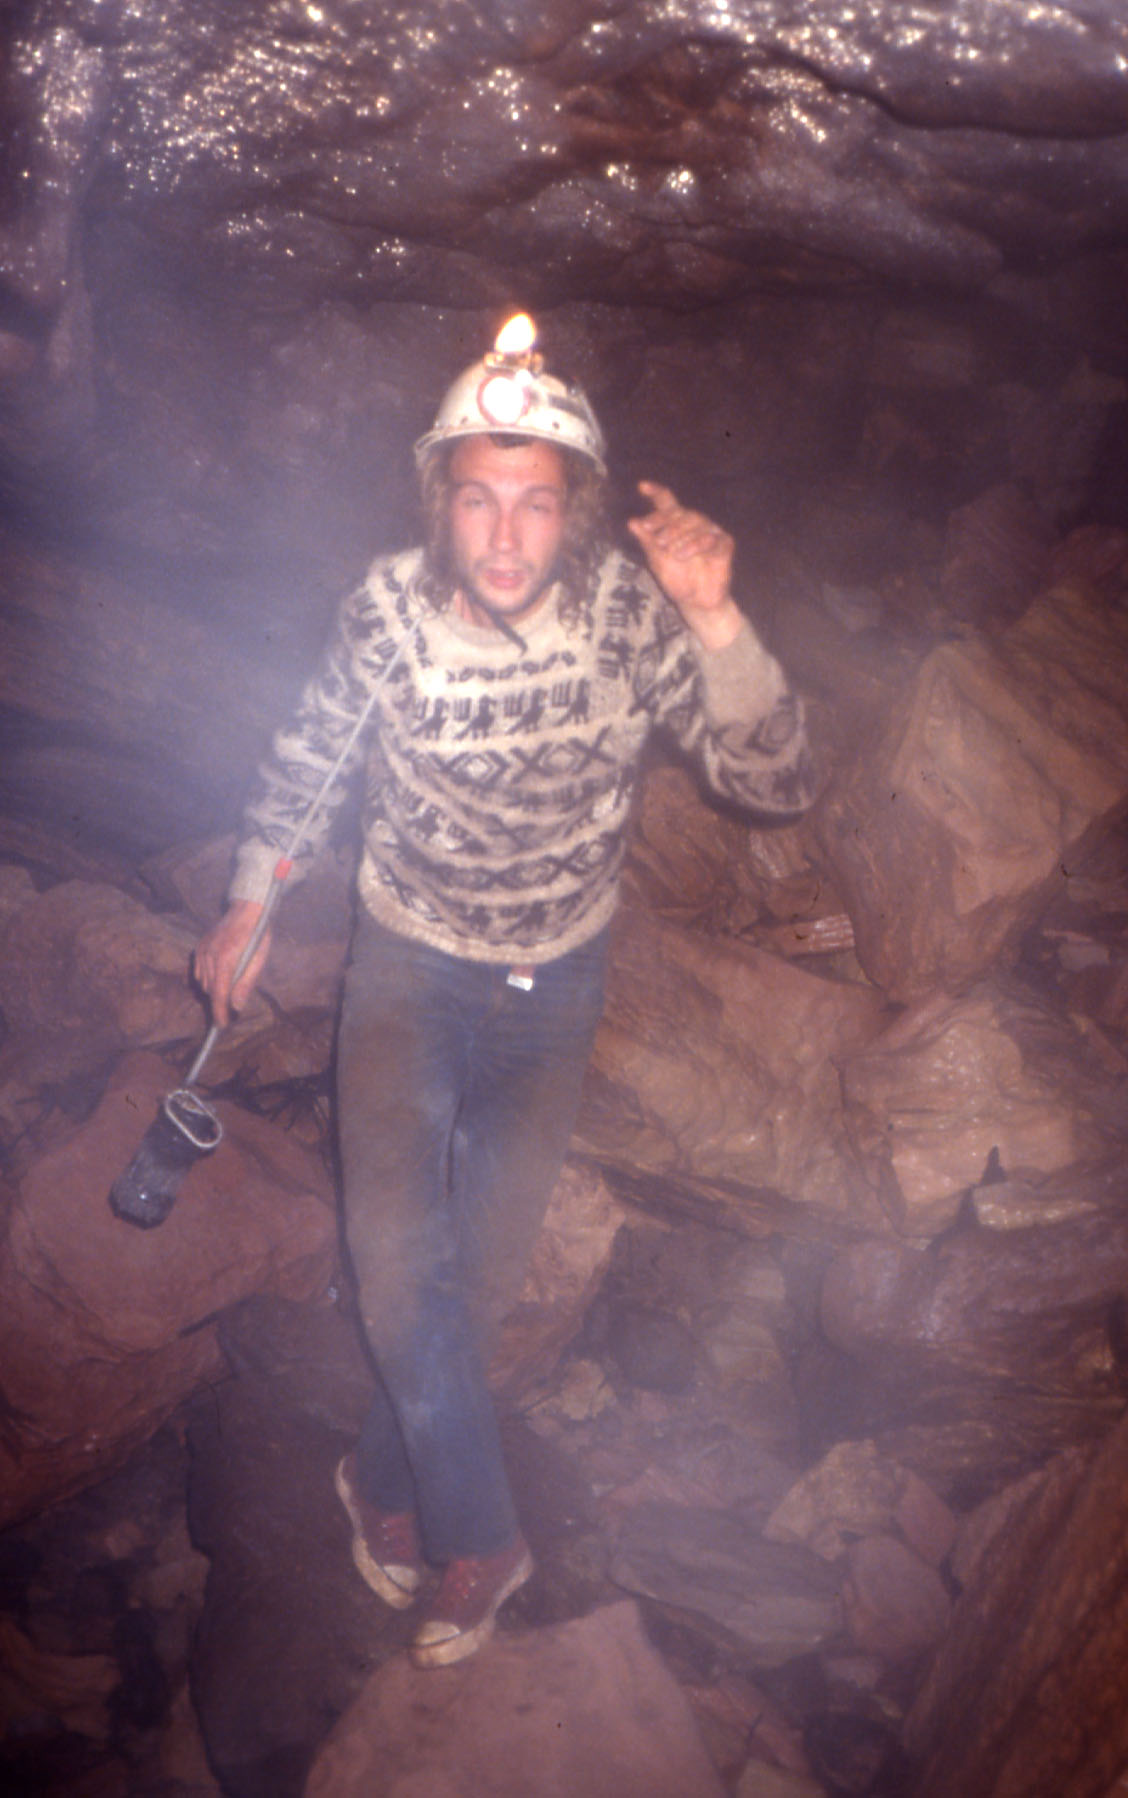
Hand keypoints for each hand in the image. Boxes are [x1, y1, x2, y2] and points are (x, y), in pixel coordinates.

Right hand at [193, 900, 270, 1028]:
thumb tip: (236, 1007)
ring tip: (227, 994)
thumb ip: (246, 983)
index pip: (219, 993)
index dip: (219, 1012)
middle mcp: (209, 954)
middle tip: (228, 1017)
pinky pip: (199, 972)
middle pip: (210, 990)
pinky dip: (208, 980)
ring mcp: (202, 950)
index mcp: (225, 958)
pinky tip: (220, 978)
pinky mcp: (199, 947)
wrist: (246, 909)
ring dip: (213, 991)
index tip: (221, 1026)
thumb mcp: (259, 959)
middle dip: (218, 1005)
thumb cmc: (257, 934)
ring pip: (203, 982)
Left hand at [627, 481, 742, 648]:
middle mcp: (693, 524)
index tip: (642, 486)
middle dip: (668, 524)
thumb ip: (647, 542)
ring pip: (697, 522)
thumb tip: (632, 522)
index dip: (655, 492)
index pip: (666, 502)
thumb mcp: (657, 561)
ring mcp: (710, 532)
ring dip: (682, 537)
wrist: (695, 602)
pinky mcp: (724, 544)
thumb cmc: (677, 580)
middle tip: (659, 541)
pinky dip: (698, 545)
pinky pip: (712, 537)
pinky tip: (686, 554)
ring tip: (674, 553)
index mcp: (674, 525)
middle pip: (680, 512)